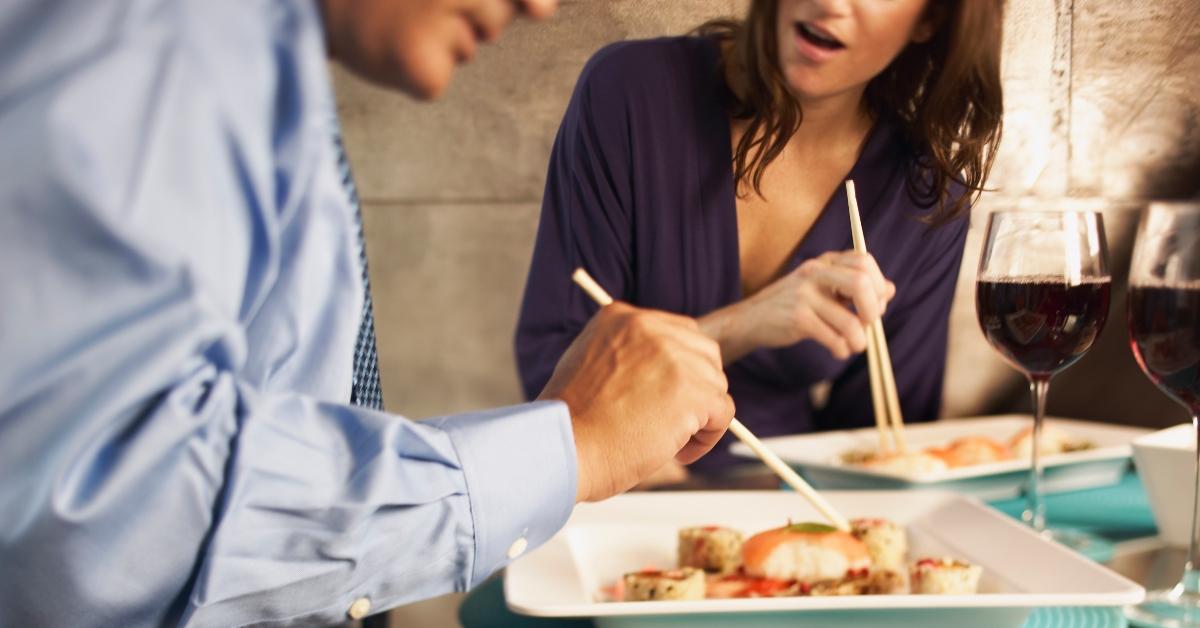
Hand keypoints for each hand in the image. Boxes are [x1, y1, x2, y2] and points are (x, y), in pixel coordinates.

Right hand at [538, 302, 735, 502]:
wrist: (562, 448)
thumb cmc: (570, 423)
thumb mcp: (589, 366)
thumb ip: (625, 356)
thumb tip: (666, 372)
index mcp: (621, 317)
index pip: (676, 332)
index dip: (677, 369)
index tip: (663, 397)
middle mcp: (649, 327)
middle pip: (704, 353)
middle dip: (695, 389)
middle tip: (668, 421)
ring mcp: (674, 356)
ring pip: (715, 385)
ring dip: (698, 418)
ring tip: (665, 441)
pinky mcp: (693, 391)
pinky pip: (723, 413)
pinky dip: (707, 438)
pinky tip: (677, 451)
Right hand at [700, 251, 895, 362]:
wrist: (751, 319)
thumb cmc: (792, 305)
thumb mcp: (823, 288)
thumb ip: (854, 287)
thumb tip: (890, 290)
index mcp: (824, 262)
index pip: (864, 261)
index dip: (879, 284)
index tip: (875, 305)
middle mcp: (815, 272)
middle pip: (862, 283)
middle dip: (873, 311)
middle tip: (867, 324)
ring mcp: (804, 295)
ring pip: (851, 322)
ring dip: (859, 341)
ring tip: (853, 346)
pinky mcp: (797, 319)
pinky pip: (834, 339)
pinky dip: (842, 350)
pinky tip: (837, 351)